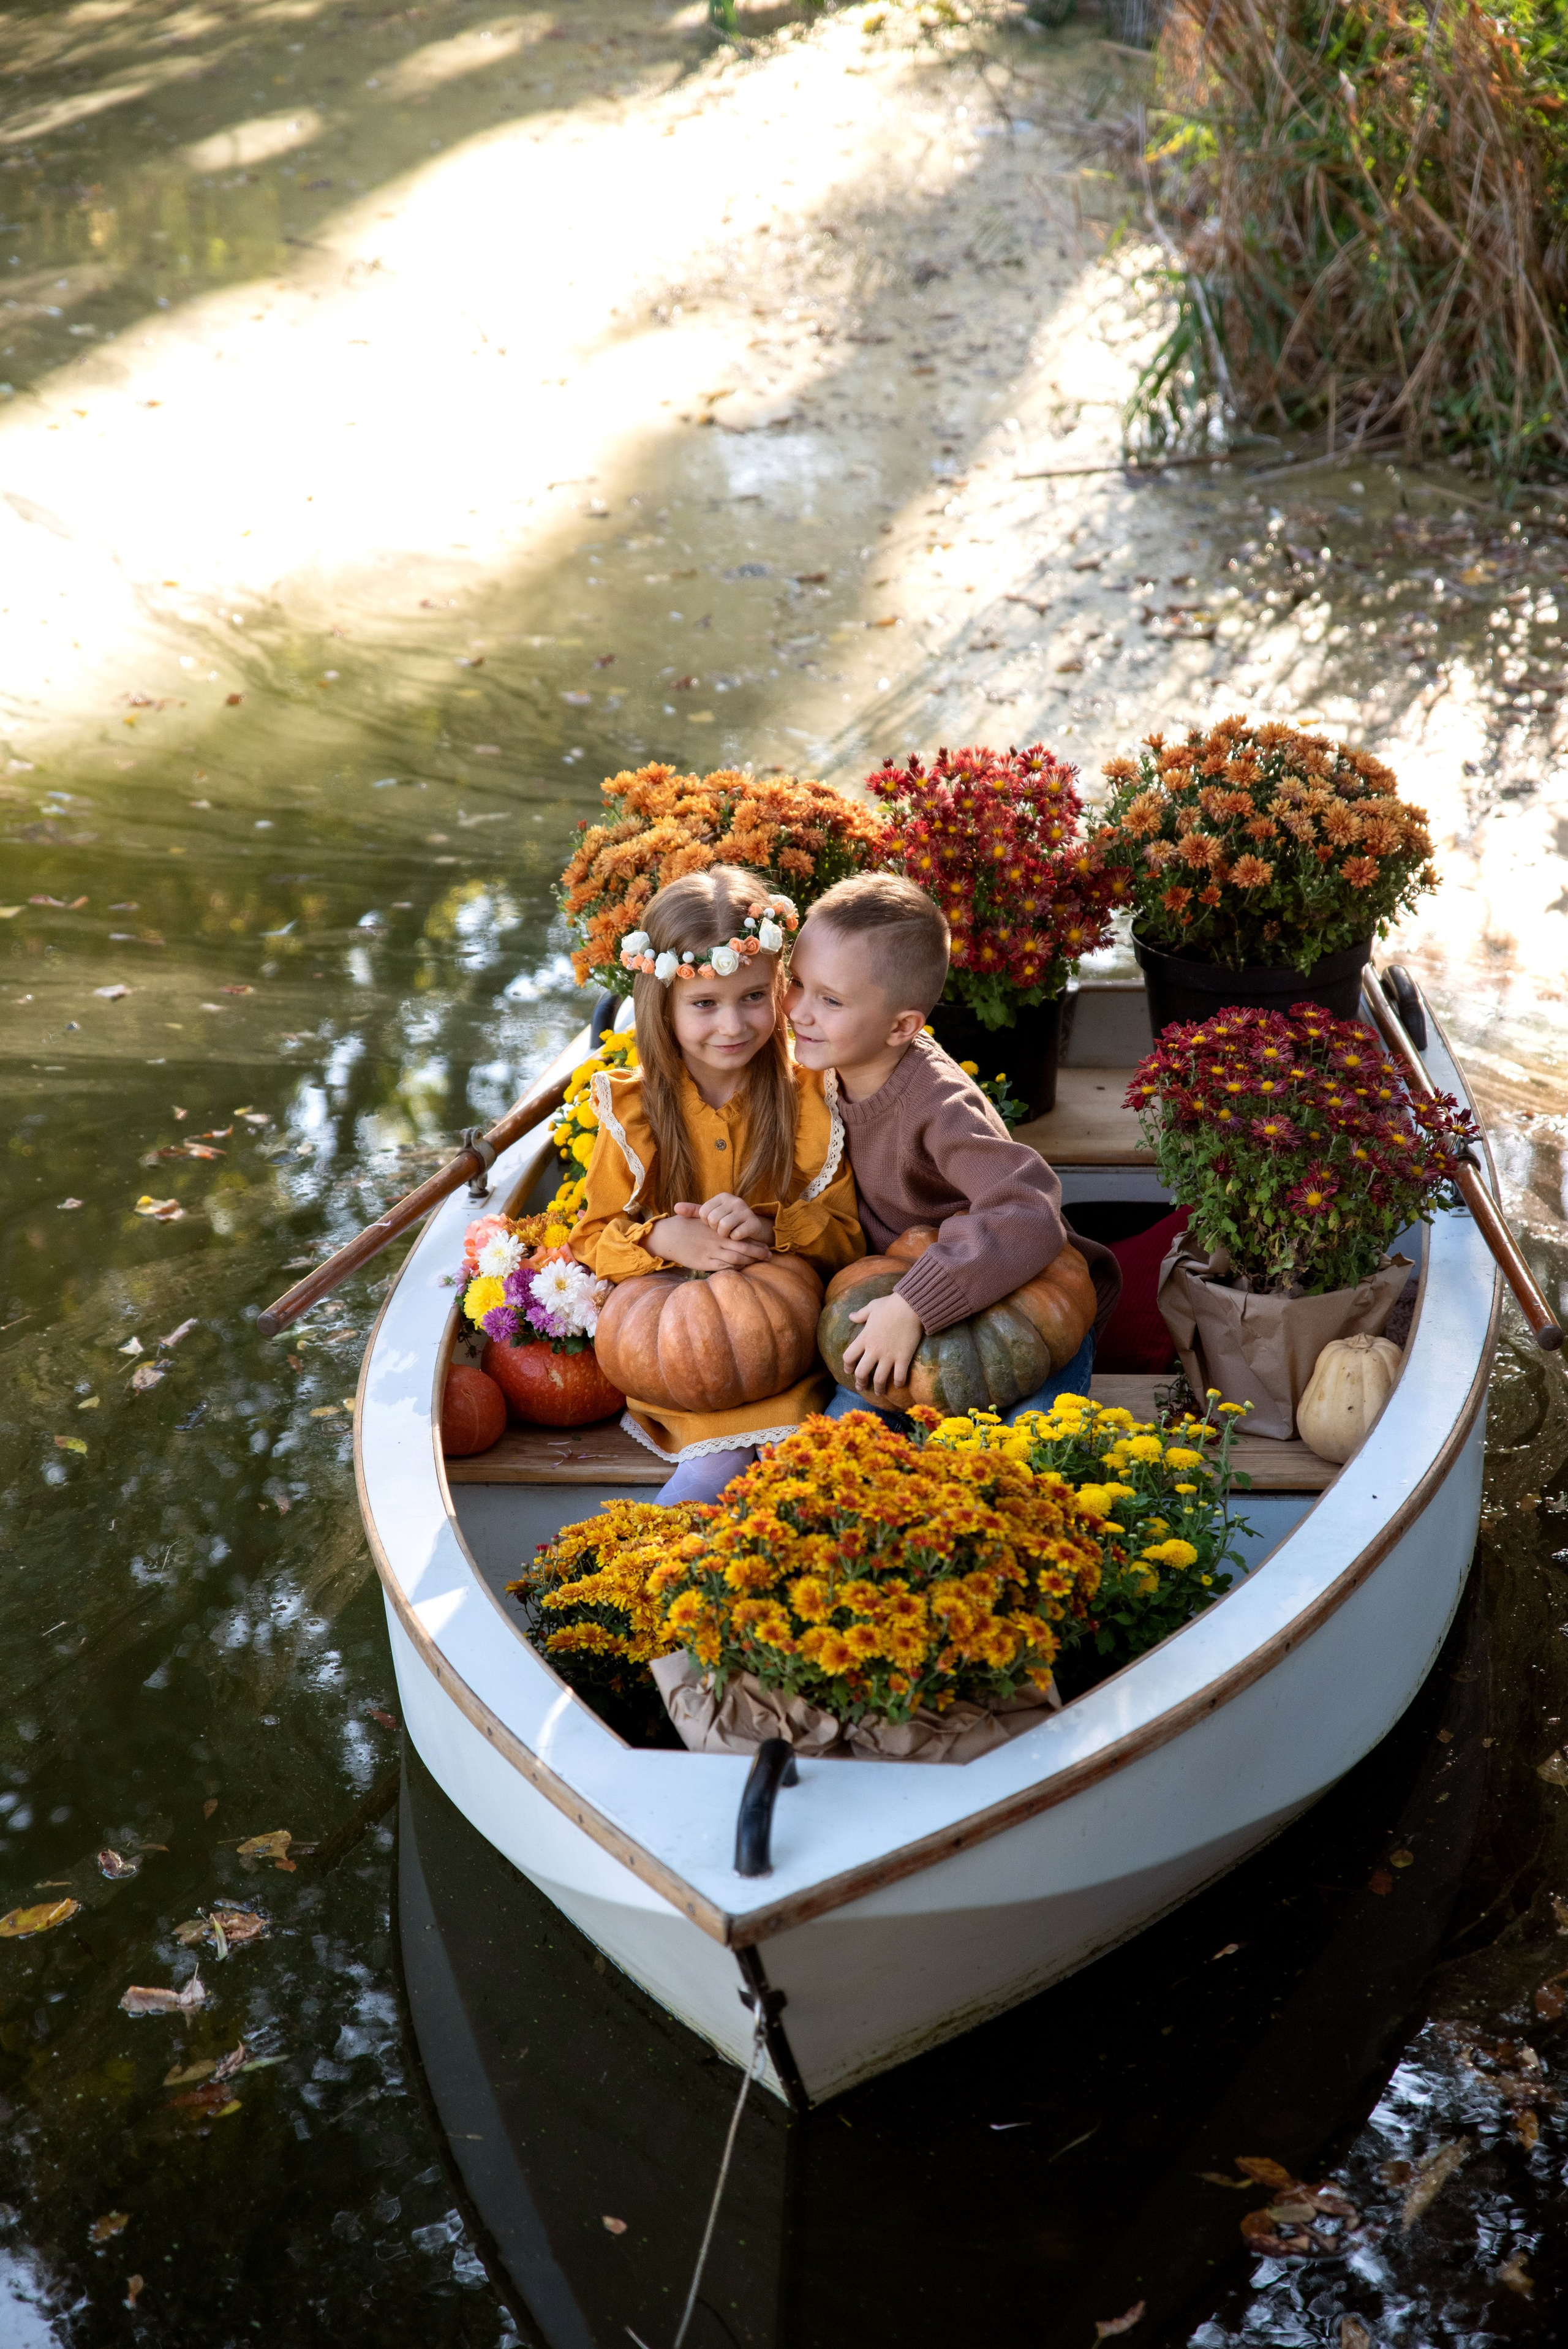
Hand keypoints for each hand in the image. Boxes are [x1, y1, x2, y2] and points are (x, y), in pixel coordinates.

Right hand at [649, 1208, 771, 1273]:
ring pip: (736, 1260)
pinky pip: (723, 1268)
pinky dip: (734, 1269)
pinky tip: (740, 1269)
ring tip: (757, 1263)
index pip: (742, 1235)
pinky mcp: (705, 1263)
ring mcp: (711, 1253)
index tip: (765, 1246)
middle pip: (743, 1249)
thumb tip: (728, 1221)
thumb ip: (715, 1220)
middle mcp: (717, 1241)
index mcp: (718, 1229)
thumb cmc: (683, 1225)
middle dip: (758, 1253)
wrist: (668, 1236)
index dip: (755, 1242)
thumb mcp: (700, 1218)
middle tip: (769, 1256)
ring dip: (748, 1262)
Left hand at [681, 1193, 775, 1247]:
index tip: (714, 1225)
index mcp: (722, 1197)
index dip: (706, 1223)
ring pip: (724, 1226)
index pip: (703, 1212)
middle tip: (721, 1231)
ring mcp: (745, 1210)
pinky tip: (737, 1237)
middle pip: (713, 1219)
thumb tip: (675, 1208)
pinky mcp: (753, 1222)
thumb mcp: (711, 1216)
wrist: (753, 1230)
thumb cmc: (728, 1223)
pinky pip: (736, 1234)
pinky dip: (735, 1239)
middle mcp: (734, 1200)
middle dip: (715, 1230)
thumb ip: (694, 1211)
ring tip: (728, 1234)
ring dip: (724, 1235)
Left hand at [841, 1293, 924, 1396]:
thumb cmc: (890, 1304)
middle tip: (862, 1386)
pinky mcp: (903, 1357)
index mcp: (864, 1338)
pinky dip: (899, 1383)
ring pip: (879, 1379)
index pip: (848, 1357)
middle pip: (861, 1373)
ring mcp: (889, 1355)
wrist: (911, 1306)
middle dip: (860, 1382)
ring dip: (878, 1388)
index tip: (849, 1370)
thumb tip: (850, 1316)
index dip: (847, 1366)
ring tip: (879, 1392)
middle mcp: (874, 1350)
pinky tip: (899, 1385)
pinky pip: (900, 1376)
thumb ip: (860, 1314)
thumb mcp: (872, 1307)